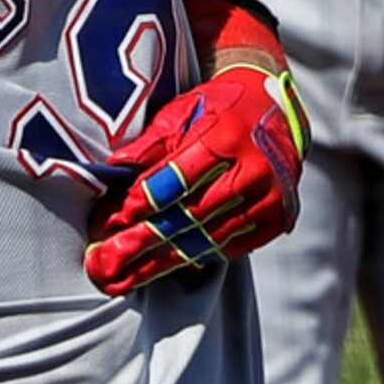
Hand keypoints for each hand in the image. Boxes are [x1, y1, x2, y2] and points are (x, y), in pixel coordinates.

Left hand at [84, 64, 309, 294]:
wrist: (276, 110)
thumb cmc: (218, 108)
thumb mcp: (181, 111)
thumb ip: (151, 143)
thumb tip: (115, 167)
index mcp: (224, 139)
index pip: (175, 179)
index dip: (140, 203)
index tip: (110, 222)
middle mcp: (251, 172)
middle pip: (189, 216)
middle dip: (144, 241)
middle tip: (107, 263)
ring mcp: (268, 199)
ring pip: (207, 239)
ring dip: (164, 259)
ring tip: (128, 275)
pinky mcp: (276, 219)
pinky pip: (231, 247)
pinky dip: (196, 256)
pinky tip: (166, 265)